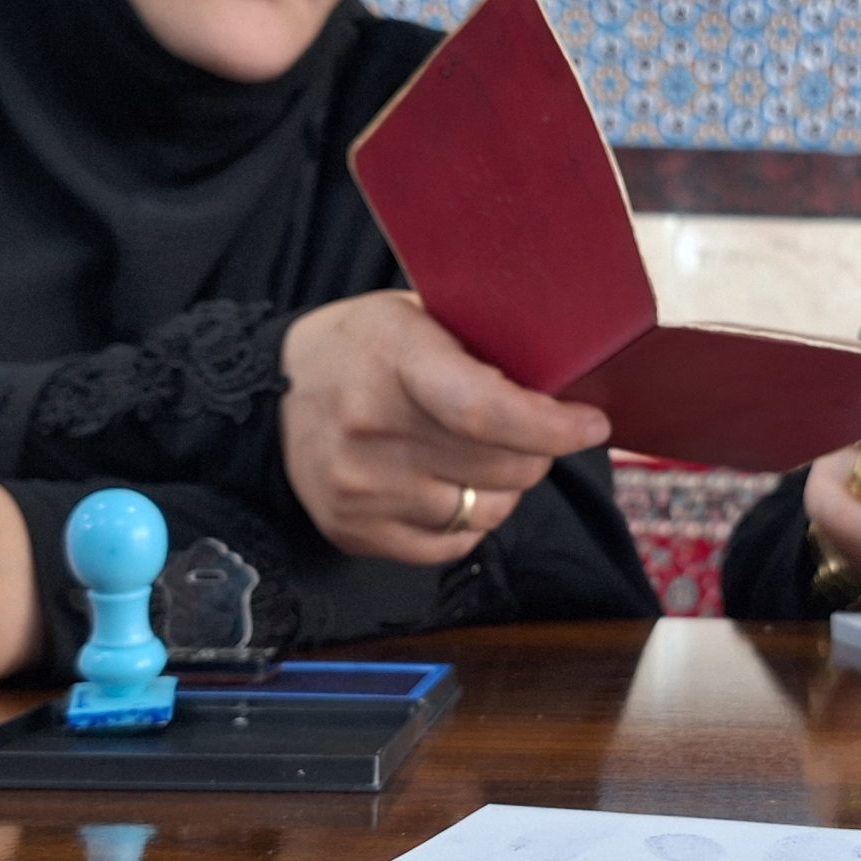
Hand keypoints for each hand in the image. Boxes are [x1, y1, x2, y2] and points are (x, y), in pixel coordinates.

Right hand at [279, 291, 610, 565]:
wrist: (269, 393)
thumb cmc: (361, 347)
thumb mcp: (414, 316)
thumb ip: (481, 345)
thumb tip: (566, 381)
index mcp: (393, 359)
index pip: (487, 411)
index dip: (552, 427)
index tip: (591, 425)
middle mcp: (371, 429)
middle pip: (502, 467)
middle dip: (538, 452)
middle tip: (532, 431)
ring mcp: (360, 489)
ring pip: (486, 511)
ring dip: (502, 488)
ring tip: (478, 456)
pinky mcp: (354, 531)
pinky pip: (451, 544)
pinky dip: (468, 520)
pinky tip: (449, 484)